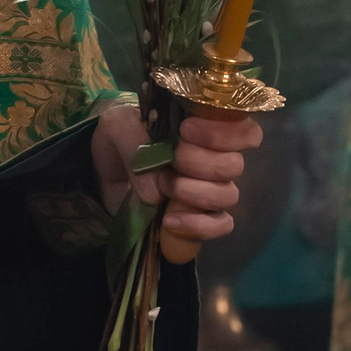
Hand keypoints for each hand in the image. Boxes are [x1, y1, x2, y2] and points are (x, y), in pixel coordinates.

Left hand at [91, 101, 263, 246]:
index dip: (225, 132)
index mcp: (207, 129)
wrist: (105, 173)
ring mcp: (209, 191)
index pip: (245, 130)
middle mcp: (215, 159)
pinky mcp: (199, 219)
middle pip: (234, 165)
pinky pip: (220, 226)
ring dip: (195, 193)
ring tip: (164, 188)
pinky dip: (198, 225)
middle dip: (199, 163)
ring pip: (228, 195)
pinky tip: (169, 221)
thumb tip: (157, 189)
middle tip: (171, 160)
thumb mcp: (116, 124)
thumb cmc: (121, 139)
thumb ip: (132, 138)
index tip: (187, 129)